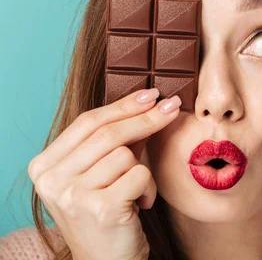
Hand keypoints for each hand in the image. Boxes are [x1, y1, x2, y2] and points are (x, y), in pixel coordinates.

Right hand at [28, 88, 181, 259]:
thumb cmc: (107, 214)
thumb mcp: (101, 173)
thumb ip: (115, 141)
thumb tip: (149, 101)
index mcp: (44, 166)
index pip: (87, 122)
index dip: (122, 105)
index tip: (150, 94)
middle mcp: (52, 180)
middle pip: (107, 133)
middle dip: (145, 118)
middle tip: (171, 107)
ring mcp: (73, 195)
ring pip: (125, 155)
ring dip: (143, 170)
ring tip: (136, 192)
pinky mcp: (99, 209)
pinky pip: (139, 175)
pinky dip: (148, 188)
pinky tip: (140, 206)